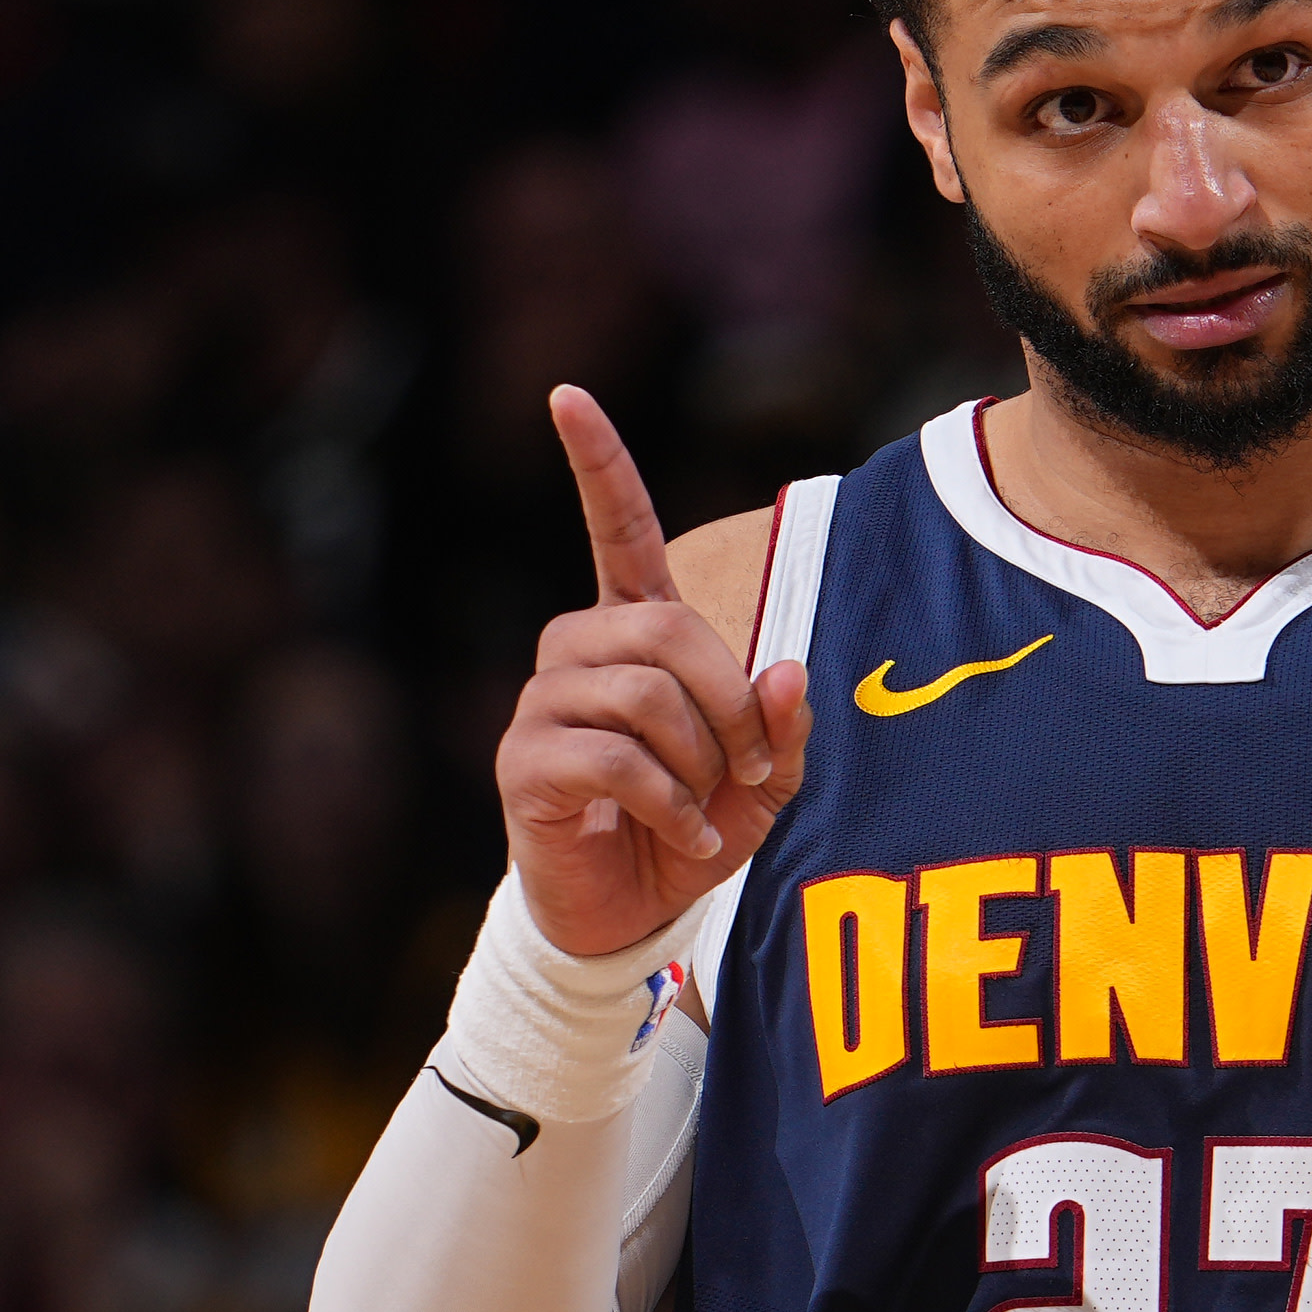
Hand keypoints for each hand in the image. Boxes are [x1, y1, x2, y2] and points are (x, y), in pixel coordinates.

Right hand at [496, 385, 808, 954]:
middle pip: (667, 631)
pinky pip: (614, 759)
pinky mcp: (525, 764)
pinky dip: (670, 802)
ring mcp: (542, 704)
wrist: (631, 916)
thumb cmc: (694, 829)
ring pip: (643, 695)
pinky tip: (681, 835)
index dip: (596, 463)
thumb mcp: (767, 778)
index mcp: (632, 631)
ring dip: (701, 761)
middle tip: (753, 769)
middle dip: (732, 703)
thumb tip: (786, 670)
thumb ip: (785, 721)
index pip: (613, 529)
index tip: (567, 394)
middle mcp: (576, 650)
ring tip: (705, 807)